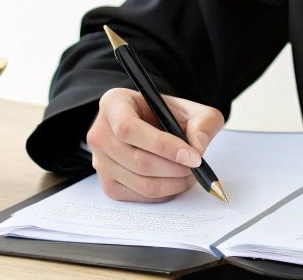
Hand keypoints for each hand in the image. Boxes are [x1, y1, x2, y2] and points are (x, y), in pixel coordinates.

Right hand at [85, 87, 224, 201]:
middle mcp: (99, 134)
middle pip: (137, 160)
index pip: (128, 128)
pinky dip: (165, 193)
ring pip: (141, 182)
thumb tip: (198, 147)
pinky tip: (175, 181)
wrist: (152, 127)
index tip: (192, 155)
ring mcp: (100, 162)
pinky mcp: (109, 185)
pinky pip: (140, 196)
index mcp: (113, 104)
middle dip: (175, 167)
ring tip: (190, 173)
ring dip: (174, 183)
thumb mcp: (188, 108)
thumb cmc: (165, 115)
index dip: (162, 145)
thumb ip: (203, 121)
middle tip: (197, 166)